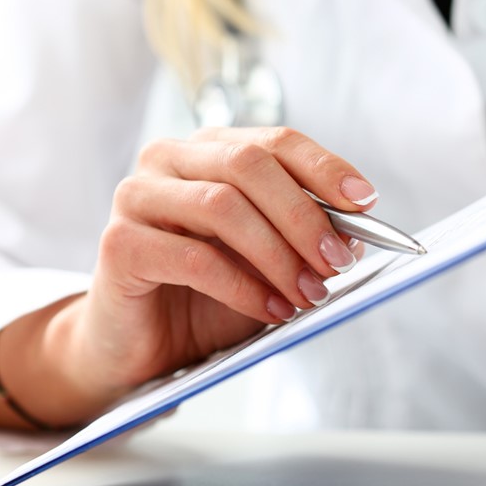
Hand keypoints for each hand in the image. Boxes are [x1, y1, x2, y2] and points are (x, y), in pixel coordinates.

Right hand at [0, 127, 370, 427]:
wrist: (138, 344)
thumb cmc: (200, 297)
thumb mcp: (262, 262)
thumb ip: (298, 240)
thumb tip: (354, 234)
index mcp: (204, 152)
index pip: (272, 141)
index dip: (323, 167)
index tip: (365, 202)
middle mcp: (166, 161)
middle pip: (248, 165)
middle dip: (303, 216)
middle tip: (336, 262)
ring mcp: (136, 197)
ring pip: (221, 206)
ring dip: (277, 254)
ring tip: (308, 294)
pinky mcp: (120, 243)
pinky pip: (194, 258)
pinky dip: (244, 287)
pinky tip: (271, 310)